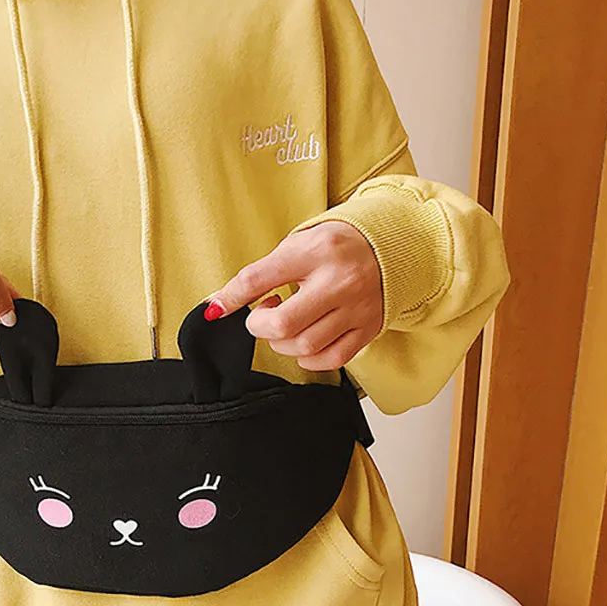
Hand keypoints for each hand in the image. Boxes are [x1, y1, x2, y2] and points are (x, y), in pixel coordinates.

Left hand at [205, 221, 382, 370]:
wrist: (390, 246)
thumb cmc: (334, 247)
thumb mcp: (296, 247)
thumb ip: (259, 274)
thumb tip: (217, 305)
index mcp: (316, 251)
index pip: (258, 279)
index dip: (230, 298)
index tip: (216, 309)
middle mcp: (339, 281)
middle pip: (282, 323)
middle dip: (259, 326)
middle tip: (262, 316)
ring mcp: (357, 308)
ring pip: (304, 345)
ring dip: (282, 342)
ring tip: (286, 324)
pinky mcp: (368, 329)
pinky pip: (330, 359)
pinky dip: (307, 357)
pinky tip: (304, 340)